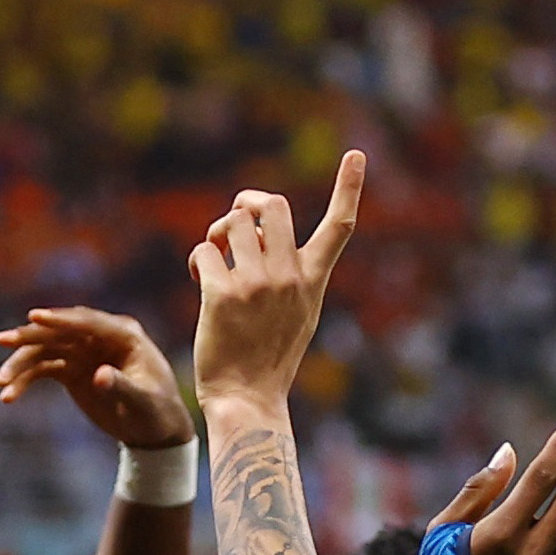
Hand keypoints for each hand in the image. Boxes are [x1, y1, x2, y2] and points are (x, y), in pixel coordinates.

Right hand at [0, 305, 194, 451]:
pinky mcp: (71, 369)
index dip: (60, 319)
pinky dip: (24, 381)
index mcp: (123, 335)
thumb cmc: (157, 414)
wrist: (154, 431)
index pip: (87, 321)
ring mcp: (83, 352)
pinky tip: (8, 396)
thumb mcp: (143, 403)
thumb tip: (99, 375)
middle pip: (59, 331)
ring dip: (20, 364)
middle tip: (3, 341)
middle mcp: (100, 338)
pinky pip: (42, 369)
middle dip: (30, 337)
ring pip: (45, 350)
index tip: (33, 316)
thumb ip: (122, 388)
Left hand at [189, 151, 365, 414]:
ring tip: (215, 257)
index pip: (339, 228)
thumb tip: (258, 231)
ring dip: (218, 232)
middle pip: (272, 205)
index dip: (348, 188)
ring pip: (234, 222)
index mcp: (312, 281)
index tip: (357, 155)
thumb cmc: (268, 358)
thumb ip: (291, 273)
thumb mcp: (298, 314)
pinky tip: (201, 280)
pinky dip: (198, 260)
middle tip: (232, 225)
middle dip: (246, 203)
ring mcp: (257, 285)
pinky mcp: (223, 295)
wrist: (248, 399)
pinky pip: (205, 251)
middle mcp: (289, 277)